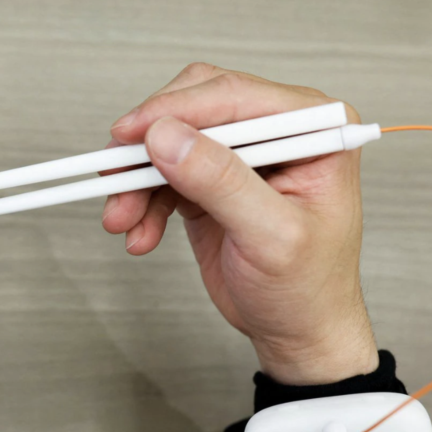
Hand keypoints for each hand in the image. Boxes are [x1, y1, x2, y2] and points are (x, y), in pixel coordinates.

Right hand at [103, 64, 377, 384]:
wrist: (296, 334)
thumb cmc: (307, 290)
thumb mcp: (270, 237)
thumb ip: (220, 181)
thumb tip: (168, 137)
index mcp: (314, 129)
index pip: (234, 97)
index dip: (176, 109)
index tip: (132, 133)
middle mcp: (279, 131)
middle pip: (194, 108)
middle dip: (150, 146)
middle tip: (117, 176)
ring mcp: (242, 154)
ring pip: (169, 141)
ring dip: (138, 181)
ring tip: (122, 219)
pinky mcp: (211, 178)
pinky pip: (162, 173)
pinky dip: (142, 201)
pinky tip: (140, 232)